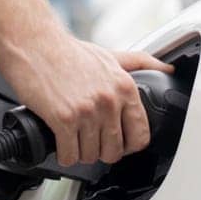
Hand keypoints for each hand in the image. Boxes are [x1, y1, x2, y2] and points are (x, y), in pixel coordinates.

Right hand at [0, 30, 173, 165]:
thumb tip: (167, 69)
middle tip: (89, 140)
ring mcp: (87, 111)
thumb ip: (141, 63)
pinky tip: (60, 143)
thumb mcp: (111, 55)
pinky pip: (70, 155)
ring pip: (91, 155)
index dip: (128, 146)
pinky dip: (65, 155)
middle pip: (114, 151)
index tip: (118, 144)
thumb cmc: (68, 51)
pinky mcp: (63, 119)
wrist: (33, 44)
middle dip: (101, 151)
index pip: (140, 135)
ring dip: (80, 152)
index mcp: (125, 87)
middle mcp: (109, 100)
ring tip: (73, 139)